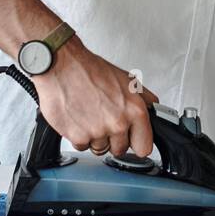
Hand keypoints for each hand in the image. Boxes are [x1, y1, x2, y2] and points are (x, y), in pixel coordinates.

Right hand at [32, 39, 158, 159]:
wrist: (62, 66)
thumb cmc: (90, 70)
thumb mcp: (127, 80)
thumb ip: (144, 100)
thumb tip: (153, 111)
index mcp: (135, 110)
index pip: (144, 147)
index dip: (136, 142)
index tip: (131, 140)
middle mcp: (118, 123)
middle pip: (120, 149)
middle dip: (113, 139)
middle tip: (104, 120)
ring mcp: (98, 132)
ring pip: (100, 149)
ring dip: (95, 137)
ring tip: (89, 115)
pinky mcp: (78, 137)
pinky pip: (82, 146)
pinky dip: (78, 136)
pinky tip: (78, 118)